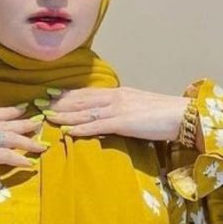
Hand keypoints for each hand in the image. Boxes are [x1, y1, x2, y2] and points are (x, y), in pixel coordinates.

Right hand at [0, 105, 46, 205]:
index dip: (8, 112)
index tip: (20, 112)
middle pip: (4, 123)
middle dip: (23, 123)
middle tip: (38, 123)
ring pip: (8, 137)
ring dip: (27, 141)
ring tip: (40, 145)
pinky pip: (6, 154)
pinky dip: (19, 159)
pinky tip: (29, 163)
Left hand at [42, 86, 191, 142]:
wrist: (183, 114)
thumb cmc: (163, 113)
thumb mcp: (137, 105)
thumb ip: (120, 108)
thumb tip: (106, 114)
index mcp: (117, 93)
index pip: (86, 92)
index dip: (66, 94)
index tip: (49, 94)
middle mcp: (114, 97)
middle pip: (81, 100)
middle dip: (58, 102)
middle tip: (38, 103)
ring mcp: (118, 109)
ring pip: (85, 112)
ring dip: (64, 114)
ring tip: (46, 116)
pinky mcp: (124, 122)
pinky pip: (98, 126)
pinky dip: (81, 128)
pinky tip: (68, 130)